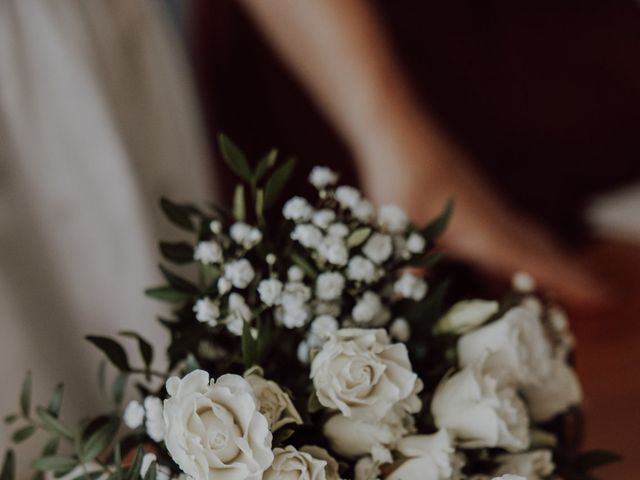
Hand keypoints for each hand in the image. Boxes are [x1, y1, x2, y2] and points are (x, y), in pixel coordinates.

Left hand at [355, 122, 607, 306]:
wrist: (399, 132)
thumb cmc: (401, 176)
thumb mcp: (403, 229)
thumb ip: (413, 269)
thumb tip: (411, 305)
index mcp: (486, 231)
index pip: (537, 262)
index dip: (568, 283)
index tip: (603, 297)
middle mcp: (495, 221)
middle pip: (542, 251)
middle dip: (568, 276)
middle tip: (597, 299)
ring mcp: (487, 211)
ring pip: (527, 242)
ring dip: (547, 264)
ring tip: (563, 289)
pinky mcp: (473, 206)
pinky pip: (508, 237)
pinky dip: (521, 255)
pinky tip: (504, 270)